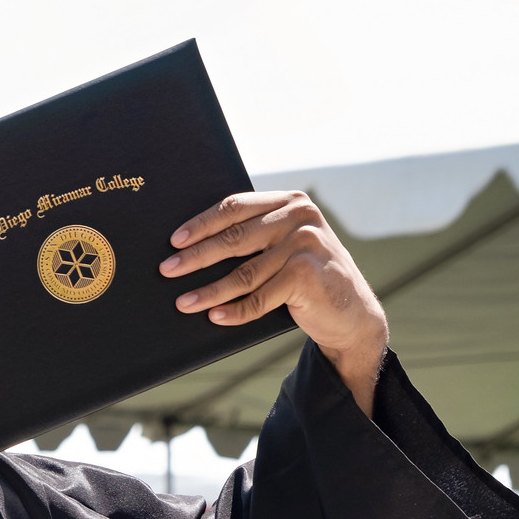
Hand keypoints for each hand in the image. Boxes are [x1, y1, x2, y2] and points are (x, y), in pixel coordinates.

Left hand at [164, 192, 389, 415]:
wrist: (352, 311)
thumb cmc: (306, 276)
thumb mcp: (285, 245)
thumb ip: (256, 234)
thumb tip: (194, 244)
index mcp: (290, 201)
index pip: (235, 207)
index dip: (201, 223)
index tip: (174, 240)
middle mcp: (300, 217)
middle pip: (234, 238)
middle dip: (195, 257)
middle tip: (167, 270)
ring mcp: (305, 245)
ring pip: (243, 273)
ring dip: (209, 291)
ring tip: (184, 302)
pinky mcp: (306, 275)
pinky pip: (259, 298)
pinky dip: (235, 311)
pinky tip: (215, 317)